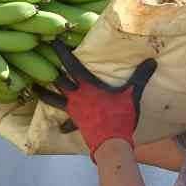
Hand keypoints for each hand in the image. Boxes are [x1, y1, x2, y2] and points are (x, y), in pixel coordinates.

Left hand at [35, 43, 156, 158]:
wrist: (111, 143)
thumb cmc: (119, 116)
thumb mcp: (132, 94)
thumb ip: (140, 77)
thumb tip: (152, 61)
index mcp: (87, 86)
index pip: (72, 65)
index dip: (62, 53)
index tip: (53, 42)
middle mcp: (76, 97)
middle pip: (57, 81)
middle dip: (48, 70)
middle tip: (36, 61)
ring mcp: (74, 111)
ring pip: (54, 100)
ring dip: (43, 93)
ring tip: (32, 88)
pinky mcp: (77, 123)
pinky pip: (67, 123)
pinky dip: (64, 124)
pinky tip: (59, 128)